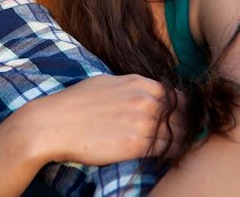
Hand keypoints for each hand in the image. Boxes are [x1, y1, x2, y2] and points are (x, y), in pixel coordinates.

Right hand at [16, 74, 184, 165]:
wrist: (53, 124)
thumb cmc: (75, 103)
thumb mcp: (106, 83)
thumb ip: (132, 87)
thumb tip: (149, 93)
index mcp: (140, 82)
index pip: (179, 95)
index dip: (184, 109)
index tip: (182, 120)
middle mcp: (146, 99)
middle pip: (184, 114)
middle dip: (187, 126)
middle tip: (184, 137)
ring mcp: (144, 122)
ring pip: (179, 134)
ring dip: (180, 142)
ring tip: (177, 148)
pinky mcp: (137, 144)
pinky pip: (166, 151)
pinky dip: (169, 155)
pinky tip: (164, 157)